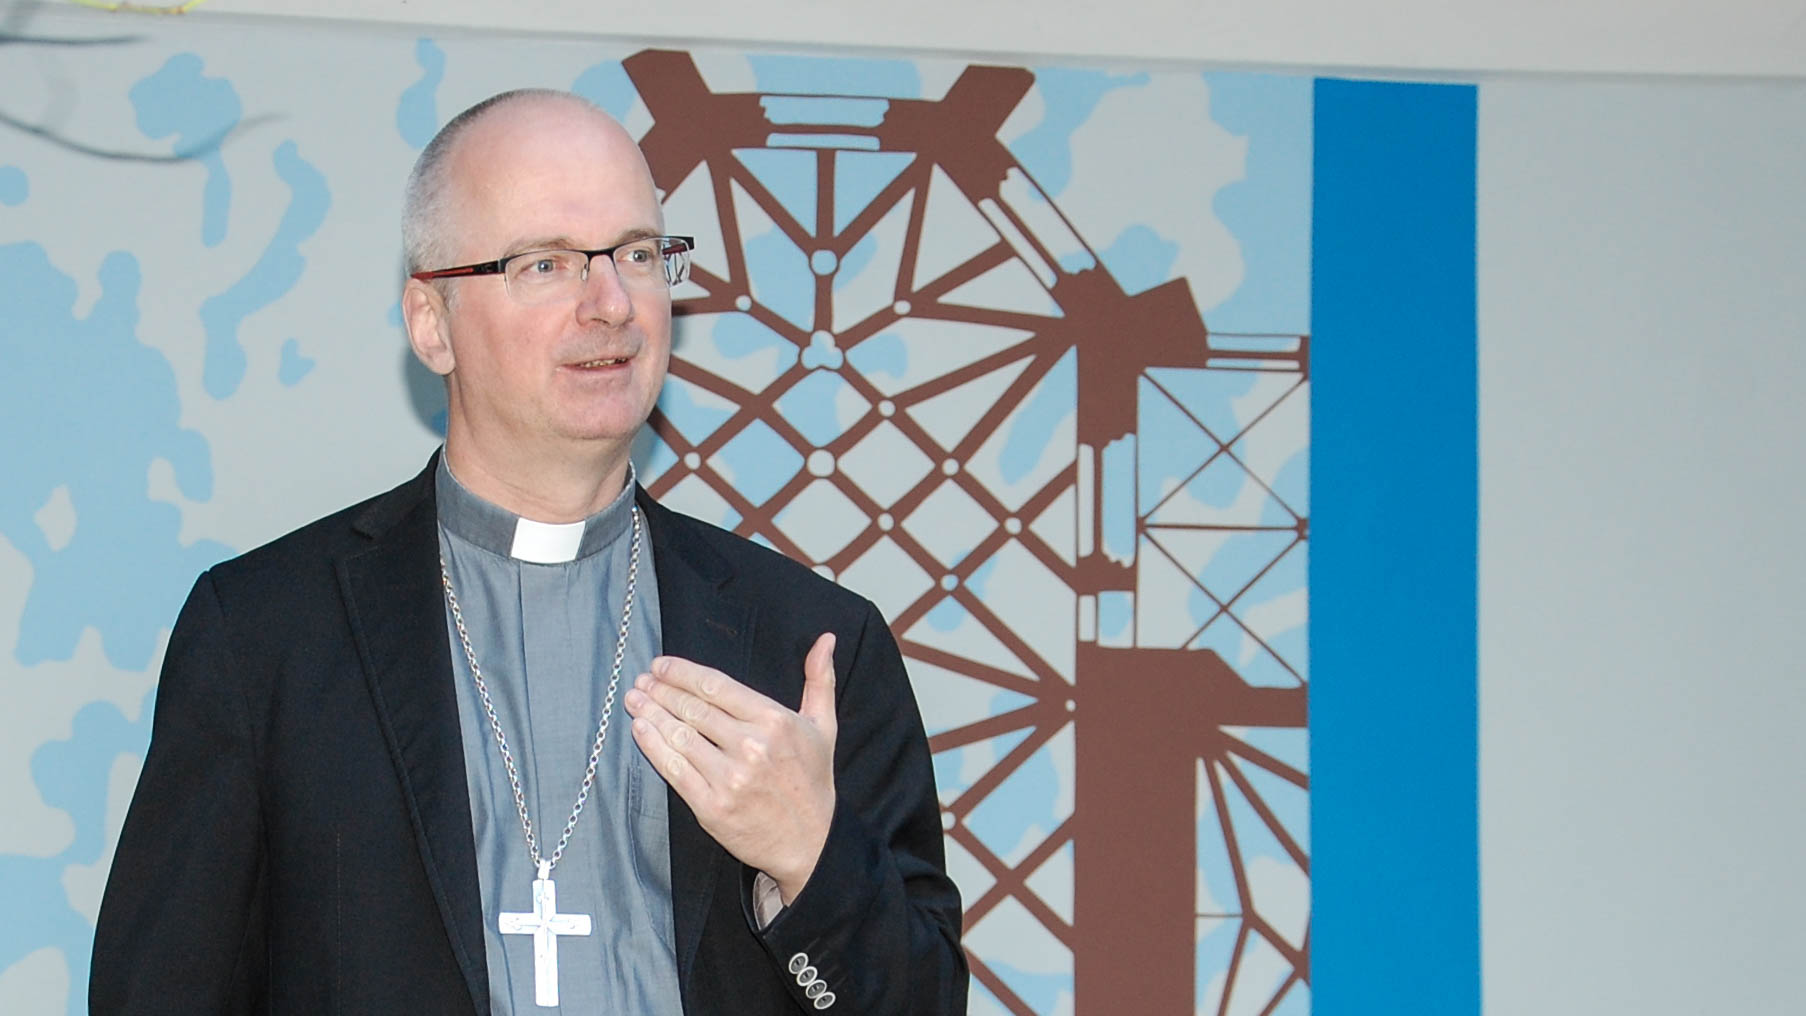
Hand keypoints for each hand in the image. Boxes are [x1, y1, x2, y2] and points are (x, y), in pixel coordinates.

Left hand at [624, 632, 837, 902]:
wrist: (810, 843)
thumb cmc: (812, 780)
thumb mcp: (824, 726)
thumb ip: (820, 680)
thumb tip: (826, 639)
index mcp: (774, 721)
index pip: (715, 686)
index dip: (682, 672)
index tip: (660, 665)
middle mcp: (751, 746)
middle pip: (693, 709)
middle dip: (661, 690)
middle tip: (642, 680)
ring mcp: (729, 779)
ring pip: (679, 737)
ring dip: (651, 714)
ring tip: (634, 699)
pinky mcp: (712, 807)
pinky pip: (674, 770)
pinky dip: (653, 746)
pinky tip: (640, 730)